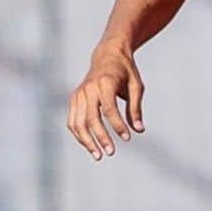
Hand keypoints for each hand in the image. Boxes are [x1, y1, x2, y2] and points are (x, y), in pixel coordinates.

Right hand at [67, 44, 144, 159]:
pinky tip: (90, 145)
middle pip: (91, 118)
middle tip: (111, 153)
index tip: (128, 138)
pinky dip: (79, 134)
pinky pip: (73, 120)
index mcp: (105, 83)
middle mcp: (89, 88)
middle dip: (101, 137)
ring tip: (98, 155)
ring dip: (87, 141)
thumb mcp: (136, 86)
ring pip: (78, 122)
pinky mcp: (74, 98)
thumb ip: (136, 109)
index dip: (118, 126)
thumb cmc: (126, 71)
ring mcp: (79, 93)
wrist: (108, 55)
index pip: (109, 109)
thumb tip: (139, 130)